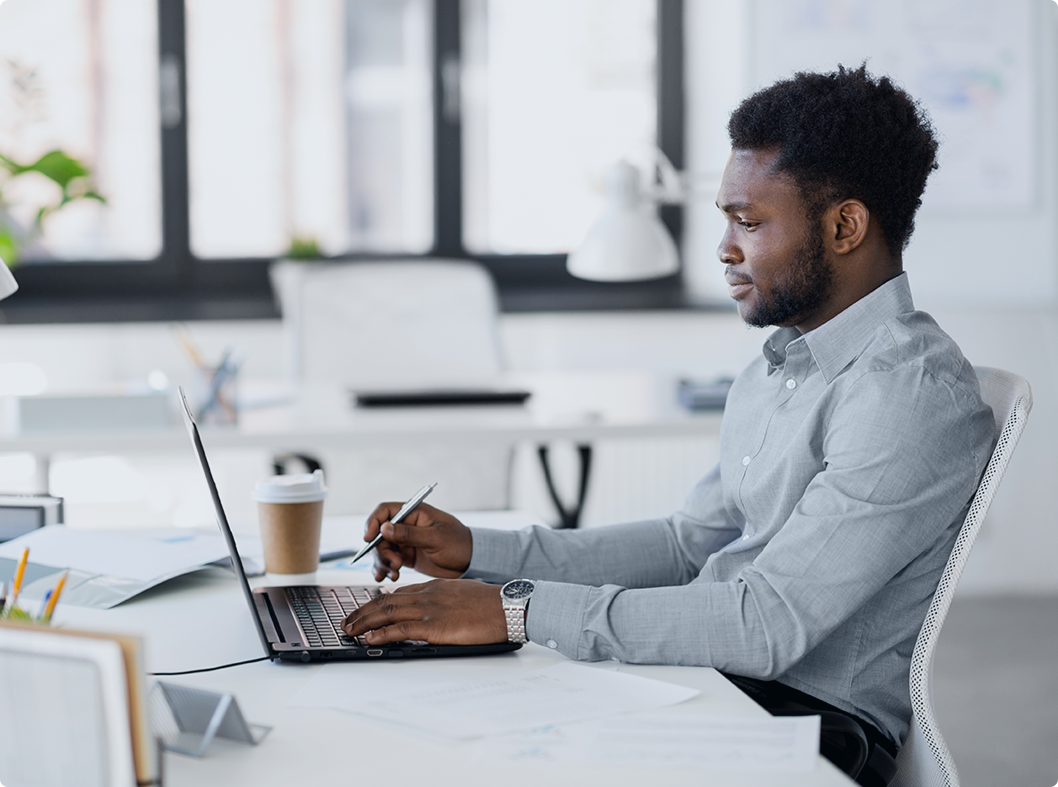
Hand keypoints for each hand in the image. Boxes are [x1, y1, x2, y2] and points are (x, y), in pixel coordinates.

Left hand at [341, 579, 506, 645]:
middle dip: (363, 612)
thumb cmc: (490, 603)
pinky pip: (401, 629)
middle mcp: (427, 595)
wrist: (506, 606)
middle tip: (347, 621)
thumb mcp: (461, 594)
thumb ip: (443, 600)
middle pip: (385, 601)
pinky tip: (370, 638)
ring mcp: (429, 609)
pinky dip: (382, 634)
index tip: (365, 610)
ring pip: (387, 613)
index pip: (398, 593)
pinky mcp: (434, 626)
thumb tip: (433, 613)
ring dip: (364, 622)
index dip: (377, 602)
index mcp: (433, 587)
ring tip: (349, 630)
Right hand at [362, 502, 471, 581]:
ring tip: (394, 574)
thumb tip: (385, 528)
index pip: (385, 511)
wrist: (470, 562)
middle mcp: (406, 525)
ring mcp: (405, 542)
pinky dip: (383, 570)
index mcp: (414, 513)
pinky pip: (387, 561)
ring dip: (382, 562)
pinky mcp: (405, 556)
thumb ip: (410, 533)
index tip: (369, 538)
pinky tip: (386, 577)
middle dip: (381, 551)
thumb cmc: (459, 544)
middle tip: (395, 564)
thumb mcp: (436, 538)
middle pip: (379, 534)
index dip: (373, 522)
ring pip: (381, 550)